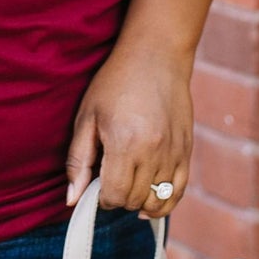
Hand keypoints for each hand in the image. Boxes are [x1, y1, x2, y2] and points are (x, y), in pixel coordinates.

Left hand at [65, 42, 194, 221]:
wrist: (155, 55)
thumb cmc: (115, 83)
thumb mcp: (87, 117)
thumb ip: (78, 162)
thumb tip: (71, 200)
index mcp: (125, 143)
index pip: (115, 195)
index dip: (101, 198)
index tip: (96, 186)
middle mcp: (153, 151)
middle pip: (135, 200)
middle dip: (119, 199)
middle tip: (110, 181)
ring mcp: (174, 152)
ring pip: (158, 201)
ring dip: (140, 202)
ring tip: (128, 186)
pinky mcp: (186, 149)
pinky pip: (179, 191)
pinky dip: (164, 202)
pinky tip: (150, 201)